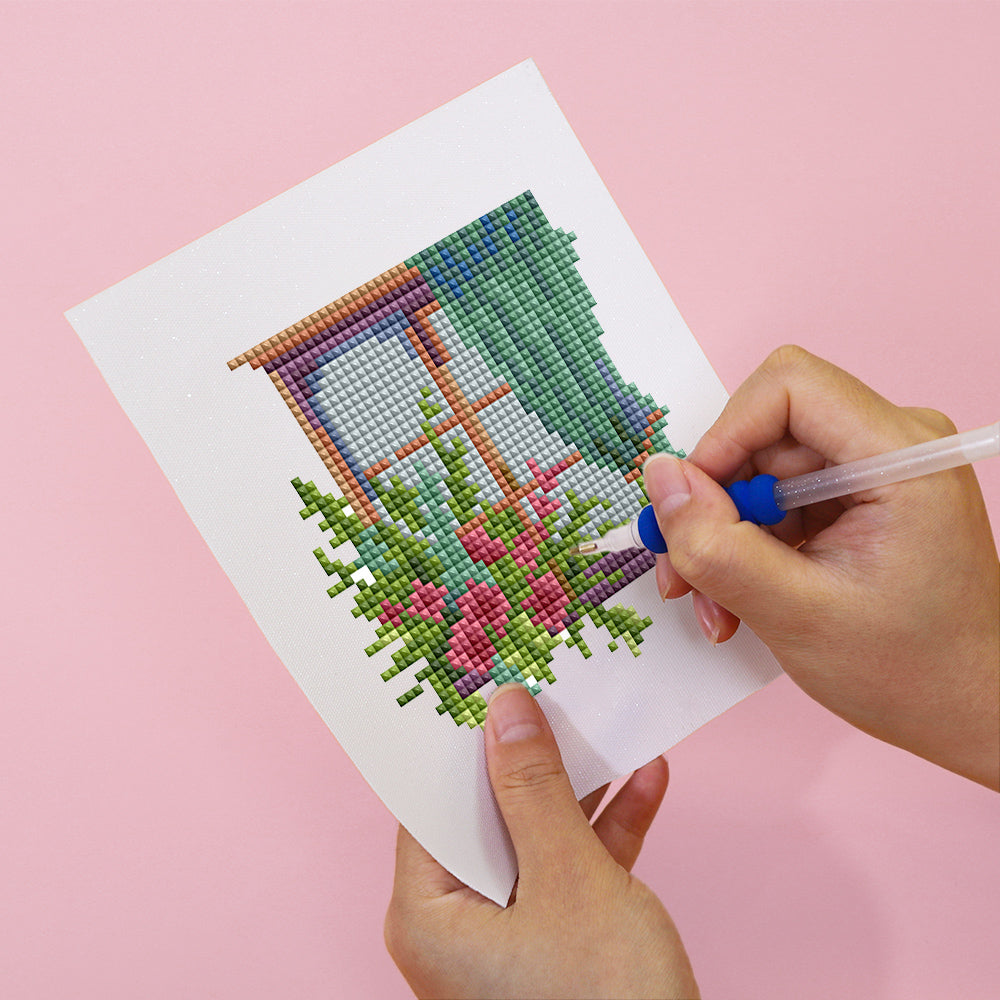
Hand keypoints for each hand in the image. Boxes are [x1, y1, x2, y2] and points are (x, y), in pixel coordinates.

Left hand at [384, 684, 699, 999]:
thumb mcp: (570, 880)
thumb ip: (535, 791)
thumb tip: (505, 712)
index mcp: (431, 913)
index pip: (432, 803)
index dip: (460, 742)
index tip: (486, 683)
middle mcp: (459, 926)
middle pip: (490, 815)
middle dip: (530, 757)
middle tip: (548, 689)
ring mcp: (511, 938)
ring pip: (539, 839)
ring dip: (580, 788)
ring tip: (600, 721)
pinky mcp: (560, 948)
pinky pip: (576, 872)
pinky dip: (609, 830)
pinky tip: (646, 779)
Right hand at [644, 345, 998, 788]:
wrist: (971, 710)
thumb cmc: (913, 672)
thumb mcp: (796, 615)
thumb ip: (718, 545)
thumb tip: (659, 477)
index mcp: (901, 458)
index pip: (789, 387)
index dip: (724, 434)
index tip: (690, 502)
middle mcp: (890, 445)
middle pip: (763, 433)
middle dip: (712, 504)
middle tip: (682, 573)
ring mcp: (873, 470)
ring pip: (758, 471)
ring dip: (722, 537)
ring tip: (714, 605)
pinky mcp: (856, 497)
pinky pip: (775, 499)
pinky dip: (745, 547)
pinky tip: (738, 600)